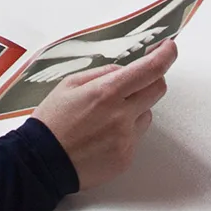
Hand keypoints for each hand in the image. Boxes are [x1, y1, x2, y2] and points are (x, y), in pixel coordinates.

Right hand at [30, 39, 175, 189]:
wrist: (41, 162)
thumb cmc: (52, 122)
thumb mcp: (69, 84)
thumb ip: (101, 73)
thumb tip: (124, 70)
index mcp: (106, 92)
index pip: (149, 69)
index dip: (165, 55)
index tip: (169, 47)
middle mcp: (121, 115)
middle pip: (158, 90)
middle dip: (152, 80)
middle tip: (135, 82)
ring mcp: (126, 139)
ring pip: (146, 115)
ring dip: (134, 110)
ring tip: (104, 118)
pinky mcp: (126, 158)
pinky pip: (135, 138)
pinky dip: (124, 133)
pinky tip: (101, 137)